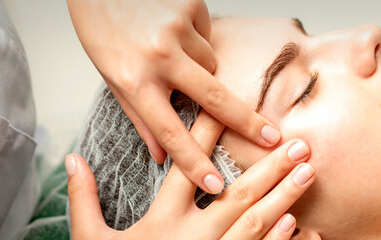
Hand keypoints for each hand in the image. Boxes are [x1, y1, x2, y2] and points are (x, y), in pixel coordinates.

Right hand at [66, 139, 313, 238]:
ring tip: (308, 172)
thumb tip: (72, 161)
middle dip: (270, 168)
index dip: (207, 135)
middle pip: (236, 195)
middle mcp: (191, 238)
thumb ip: (84, 201)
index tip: (228, 108)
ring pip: (255, 225)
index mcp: (162, 222)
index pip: (187, 168)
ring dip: (285, 198)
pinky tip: (302, 226)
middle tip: (299, 145)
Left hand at [67, 0, 281, 193]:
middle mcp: (158, 56)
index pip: (169, 131)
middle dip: (246, 122)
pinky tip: (174, 29)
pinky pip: (208, 35)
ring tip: (172, 50)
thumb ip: (139, 117)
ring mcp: (178, 29)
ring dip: (201, 66)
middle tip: (272, 139)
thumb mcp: (111, 76)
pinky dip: (197, 39)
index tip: (216, 185)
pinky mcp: (192, 7)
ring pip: (212, 63)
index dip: (194, 162)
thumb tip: (160, 156)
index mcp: (132, 79)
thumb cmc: (102, 29)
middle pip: (213, 99)